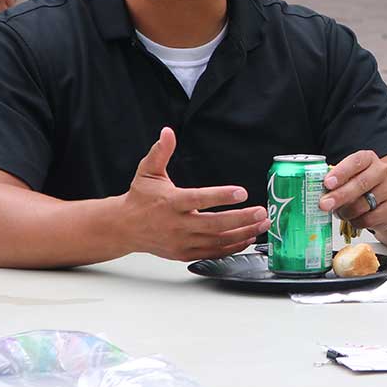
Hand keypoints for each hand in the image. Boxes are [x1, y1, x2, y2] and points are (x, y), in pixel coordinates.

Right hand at [122, 127, 269, 260]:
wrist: (124, 228)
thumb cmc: (140, 198)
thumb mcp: (147, 172)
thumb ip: (160, 152)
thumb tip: (167, 132)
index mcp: (170, 202)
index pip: (199, 199)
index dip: (221, 196)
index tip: (242, 192)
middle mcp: (176, 224)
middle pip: (214, 224)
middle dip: (241, 219)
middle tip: (262, 212)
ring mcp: (181, 242)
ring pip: (217, 241)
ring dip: (243, 233)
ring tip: (262, 224)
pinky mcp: (184, 254)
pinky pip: (213, 253)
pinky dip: (232, 247)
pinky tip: (247, 237)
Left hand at [320, 150, 386, 232]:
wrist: (386, 199)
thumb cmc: (362, 186)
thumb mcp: (350, 177)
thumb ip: (336, 181)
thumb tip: (317, 191)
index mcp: (368, 159)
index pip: (355, 162)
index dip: (341, 172)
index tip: (327, 183)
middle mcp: (382, 171)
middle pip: (360, 183)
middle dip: (339, 196)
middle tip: (324, 204)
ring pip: (363, 204)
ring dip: (346, 212)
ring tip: (340, 213)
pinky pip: (369, 218)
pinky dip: (356, 221)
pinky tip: (353, 218)